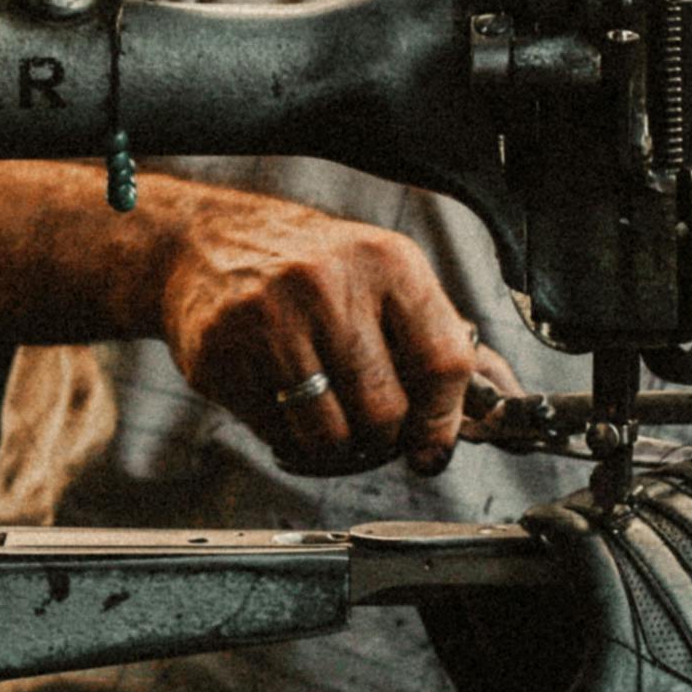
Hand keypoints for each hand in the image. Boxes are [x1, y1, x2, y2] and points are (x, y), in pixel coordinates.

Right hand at [153, 186, 503, 474]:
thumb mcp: (380, 276)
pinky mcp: (220, 355)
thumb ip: (433, 337)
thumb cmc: (307, 268)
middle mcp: (327, 284)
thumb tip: (486, 409)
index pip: (442, 361)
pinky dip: (285, 437)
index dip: (443, 421)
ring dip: (333, 449)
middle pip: (385, 412)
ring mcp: (268, 319)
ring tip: (326, 425)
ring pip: (330, 435)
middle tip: (370, 433)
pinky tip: (281, 404)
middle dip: (382, 440)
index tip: (431, 448)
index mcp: (385, 262)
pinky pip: (275, 433)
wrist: (204, 242)